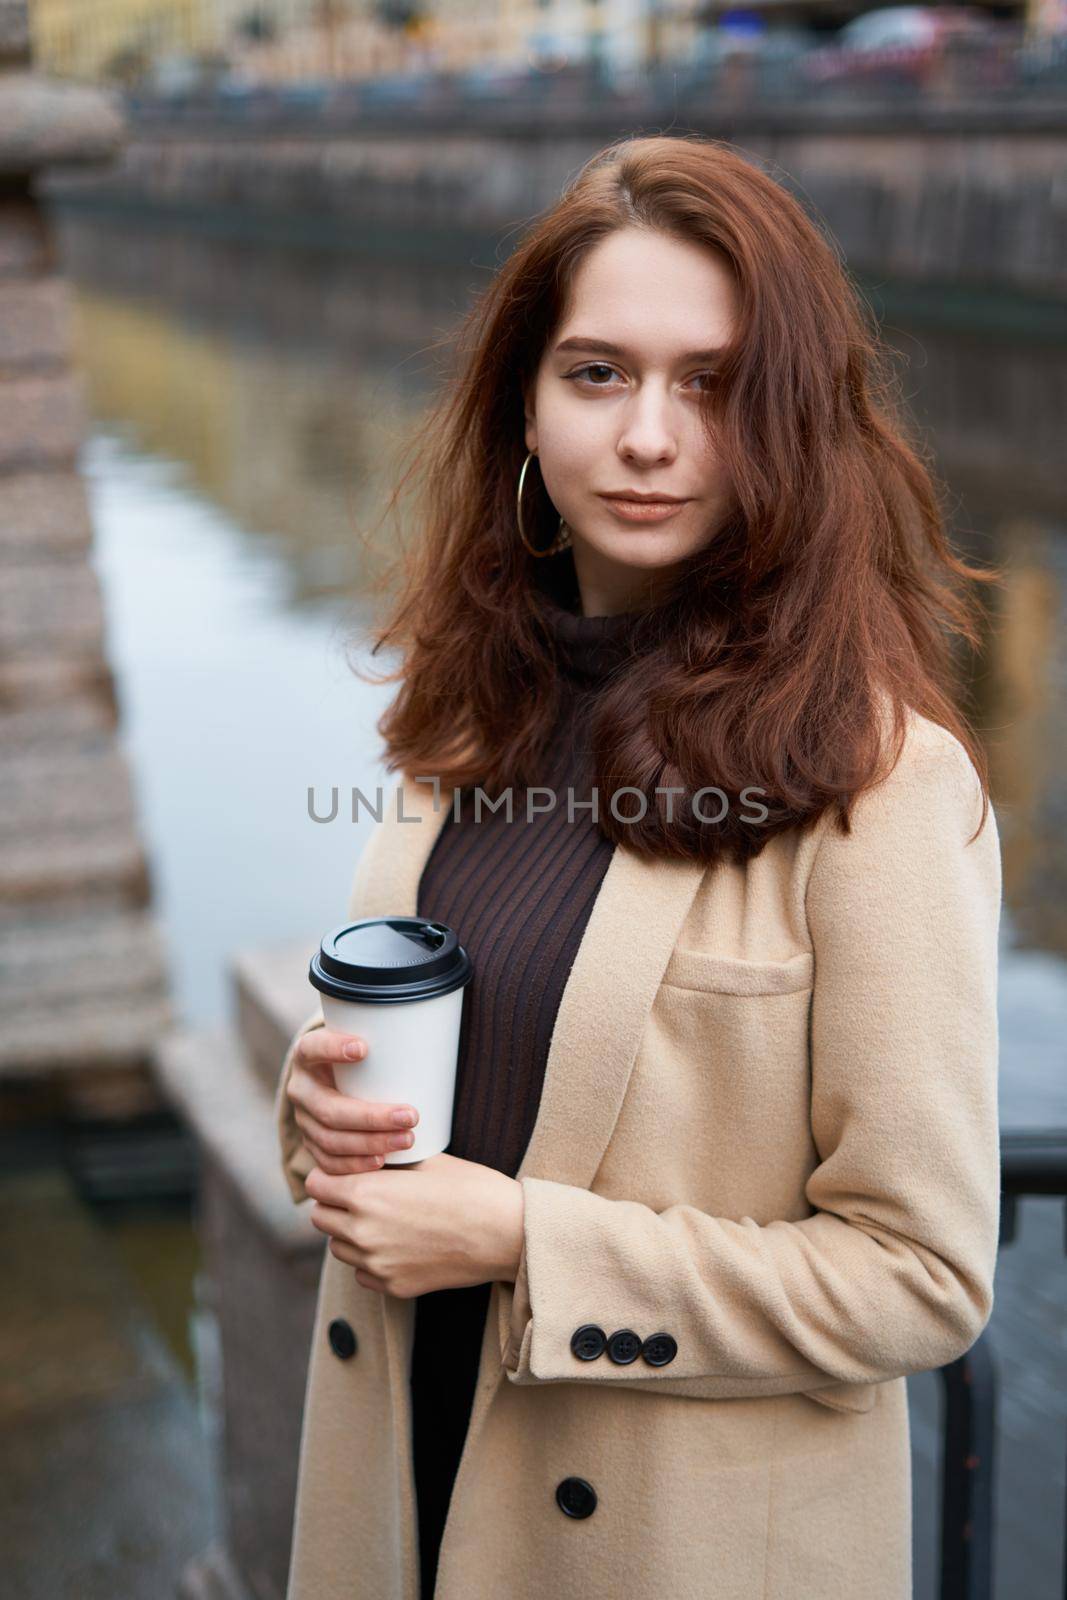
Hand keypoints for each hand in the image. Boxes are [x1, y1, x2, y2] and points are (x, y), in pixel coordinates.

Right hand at [286, 1025, 420, 1171]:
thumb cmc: (362, 1056)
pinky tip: (381, 1160)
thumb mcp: (364, 1038)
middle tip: (411, 1116)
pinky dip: (355, 1164)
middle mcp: (301, 1088)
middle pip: (329, 1108)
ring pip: (330, 1139)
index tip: (364, 1048)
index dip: (333, 1049)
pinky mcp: (312, 1144)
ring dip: (370, 1143)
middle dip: (372, 1116)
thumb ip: (384, 1034)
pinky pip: (328, 1162)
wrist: (337, 1077)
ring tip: (407, 1139)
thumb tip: (433, 1025)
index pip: (313, 1048)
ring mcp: (304, 1120)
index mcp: (307, 1054)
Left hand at [304, 1152, 524, 1297]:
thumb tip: (365, 1158)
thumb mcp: (423, 1161)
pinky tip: (396, 1244)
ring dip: (349, 1233)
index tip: (340, 1173)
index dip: (327, 1176)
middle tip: (358, 1194)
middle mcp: (363, 1232)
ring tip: (380, 1219)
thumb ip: (385, 1163)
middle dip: (334, 1204)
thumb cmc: (470, 1188)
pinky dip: (370, 1260)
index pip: (316, 1185)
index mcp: (366, 1194)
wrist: (506, 1233)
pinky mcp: (394, 1287)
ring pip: (338, 1248)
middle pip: (320, 1219)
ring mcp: (377, 1264)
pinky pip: (363, 1273)